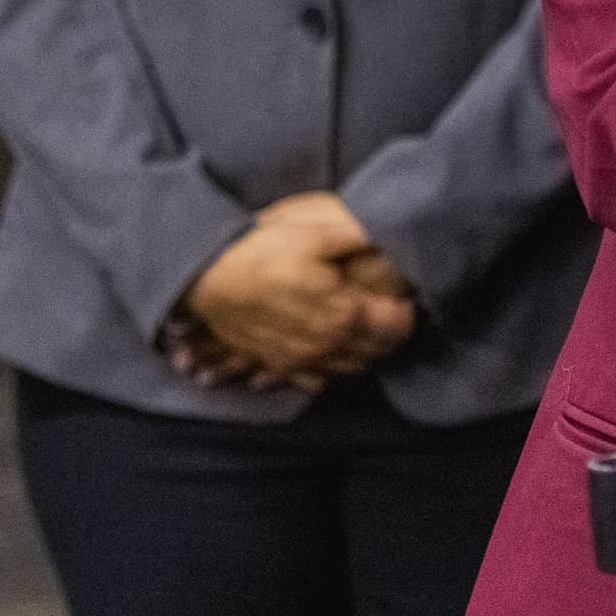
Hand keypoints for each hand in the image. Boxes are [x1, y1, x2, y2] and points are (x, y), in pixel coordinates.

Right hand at [175, 192, 415, 388]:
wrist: (209, 278)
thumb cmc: (262, 252)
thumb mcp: (314, 233)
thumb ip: (356, 236)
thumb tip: (387, 236)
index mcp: (344, 313)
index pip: (397, 326)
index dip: (406, 309)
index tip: (403, 293)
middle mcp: (328, 345)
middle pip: (378, 352)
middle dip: (389, 333)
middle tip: (387, 309)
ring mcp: (303, 360)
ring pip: (352, 369)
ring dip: (364, 352)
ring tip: (363, 328)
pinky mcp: (281, 365)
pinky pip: (318, 382)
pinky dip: (332, 370)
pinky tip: (329, 349)